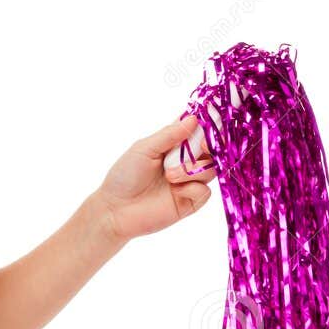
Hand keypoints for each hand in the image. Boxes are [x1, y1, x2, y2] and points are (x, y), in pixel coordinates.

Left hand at [94, 115, 218, 242]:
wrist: (116, 210)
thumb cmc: (124, 176)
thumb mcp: (144, 149)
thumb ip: (169, 134)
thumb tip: (194, 119)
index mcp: (173, 145)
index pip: (197, 130)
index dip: (207, 124)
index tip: (209, 121)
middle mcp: (184, 161)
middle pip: (212, 149)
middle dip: (209, 145)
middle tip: (201, 146)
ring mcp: (189, 181)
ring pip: (211, 169)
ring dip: (193, 169)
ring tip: (170, 176)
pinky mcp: (191, 201)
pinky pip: (205, 191)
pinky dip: (192, 188)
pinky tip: (175, 192)